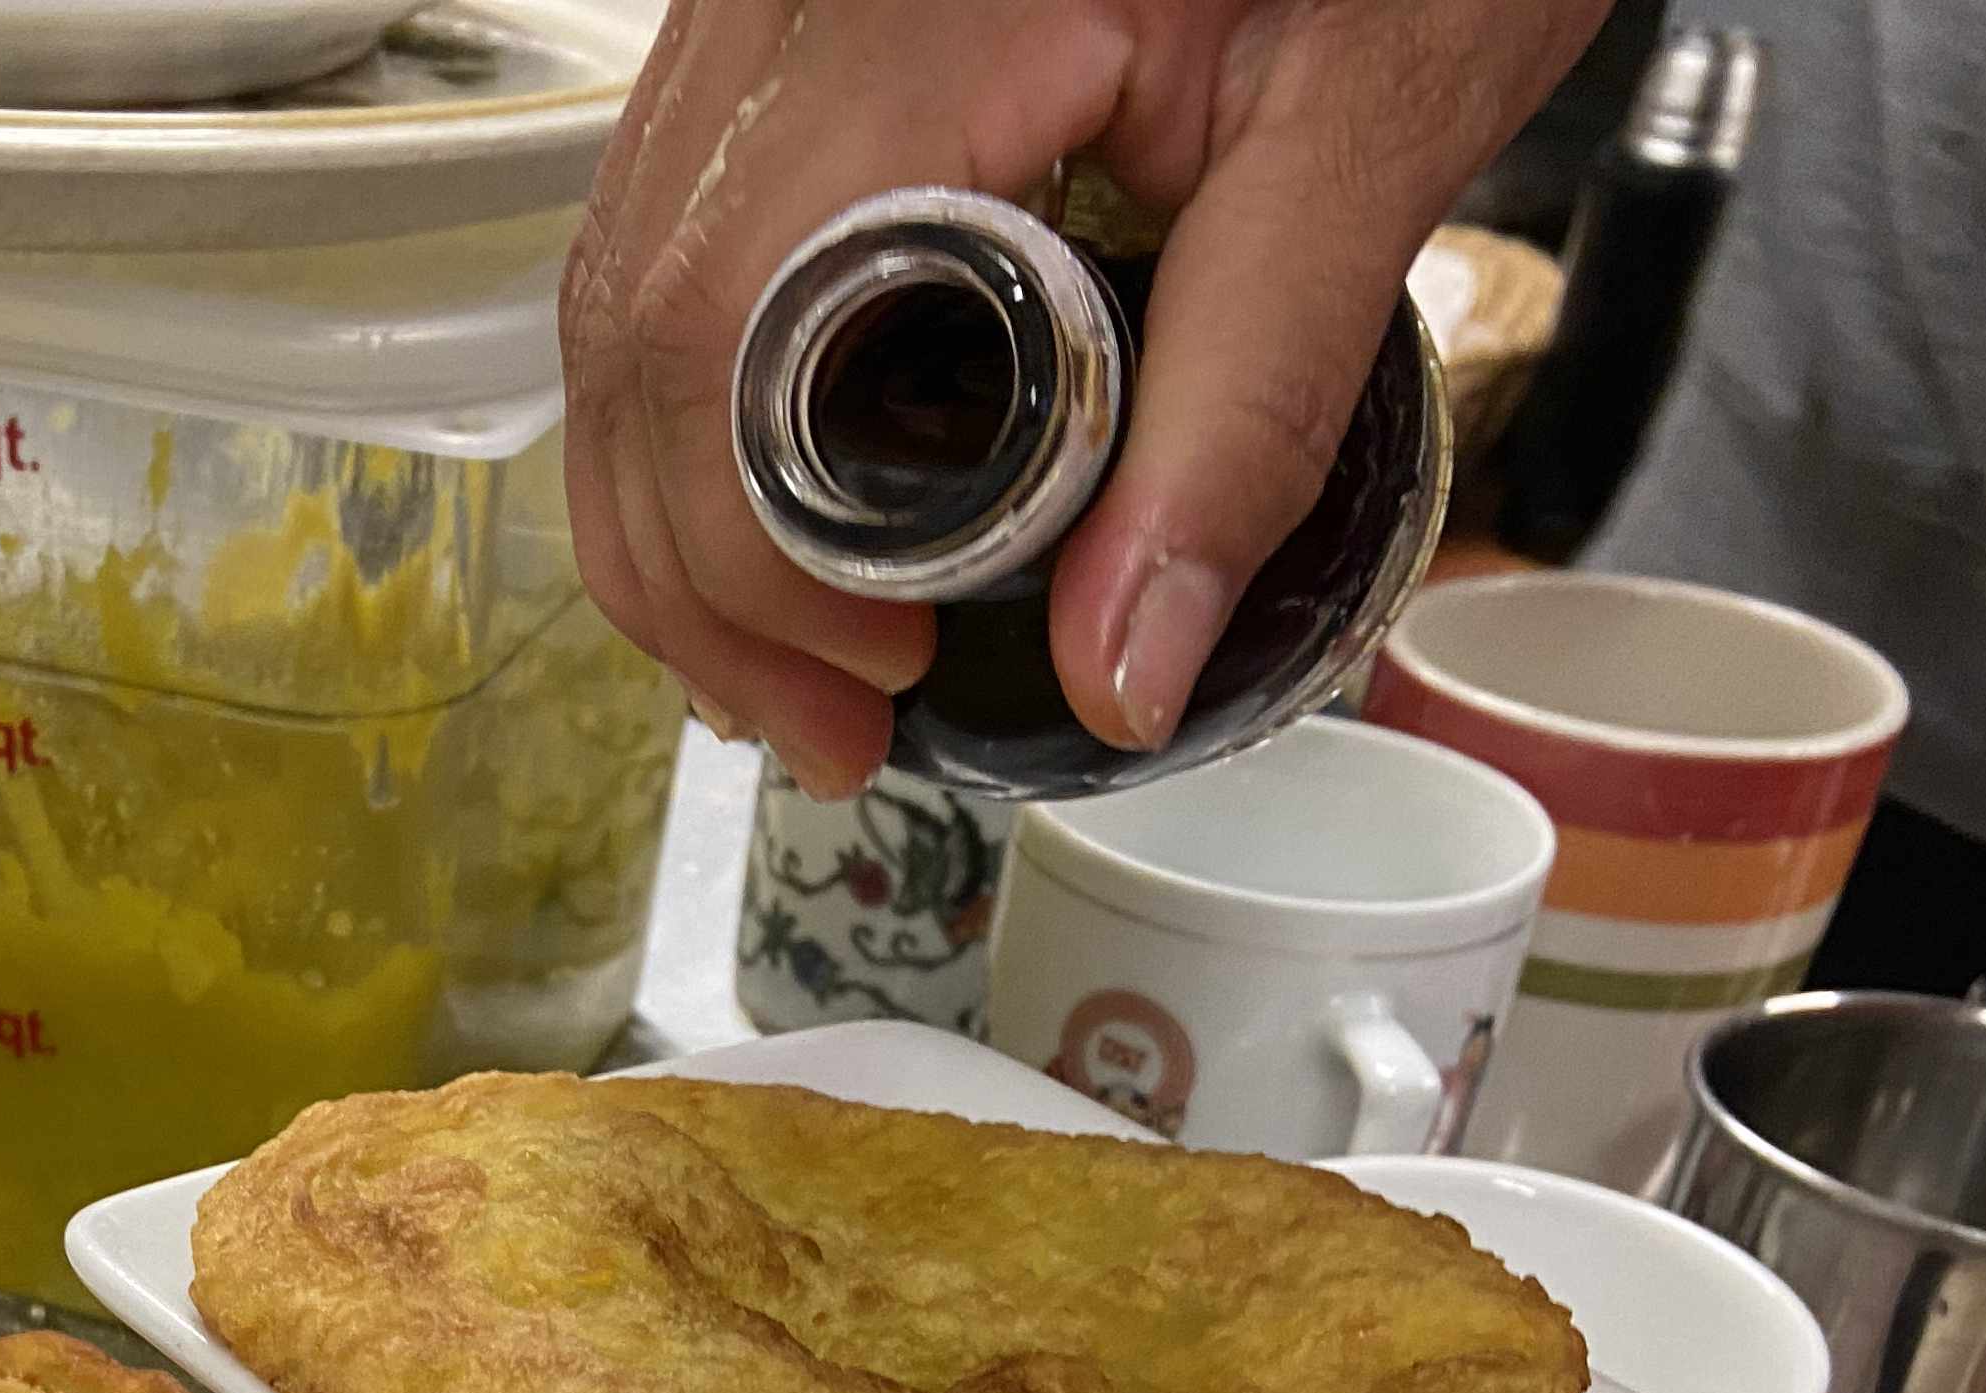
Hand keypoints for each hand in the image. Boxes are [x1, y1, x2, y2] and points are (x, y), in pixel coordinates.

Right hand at [562, 0, 1605, 792]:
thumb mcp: (1365, 128)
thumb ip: (1247, 400)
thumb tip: (1125, 668)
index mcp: (910, 27)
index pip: (720, 341)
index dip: (761, 559)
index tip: (884, 673)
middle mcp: (782, 8)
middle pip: (636, 337)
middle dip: (705, 582)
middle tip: (832, 727)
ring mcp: (756, 12)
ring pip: (620, 303)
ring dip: (681, 517)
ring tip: (799, 668)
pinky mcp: (775, 35)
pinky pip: (665, 241)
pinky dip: (696, 413)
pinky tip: (770, 520)